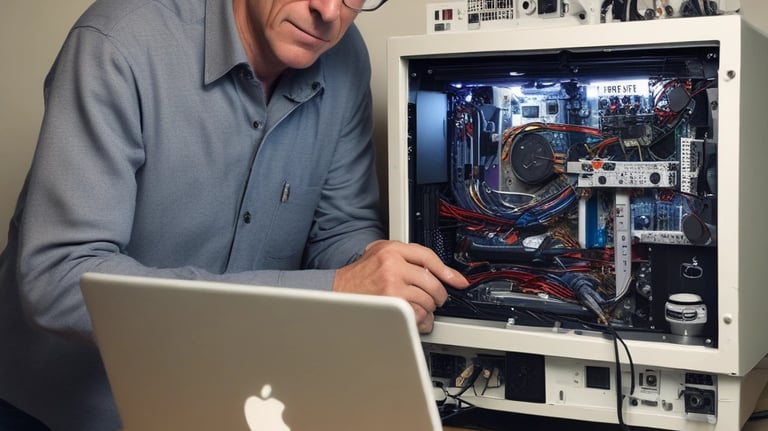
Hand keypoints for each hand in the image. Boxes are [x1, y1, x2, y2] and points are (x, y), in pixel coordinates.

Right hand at [333, 240, 468, 332]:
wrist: (337, 292)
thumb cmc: (358, 277)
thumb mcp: (378, 253)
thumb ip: (404, 256)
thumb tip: (433, 268)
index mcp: (391, 250)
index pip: (428, 256)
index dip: (447, 271)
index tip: (458, 280)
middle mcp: (393, 266)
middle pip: (432, 282)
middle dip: (438, 295)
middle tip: (435, 299)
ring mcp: (392, 287)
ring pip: (427, 301)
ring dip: (427, 309)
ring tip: (417, 308)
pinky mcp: (391, 306)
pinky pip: (418, 315)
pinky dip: (419, 320)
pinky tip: (411, 316)